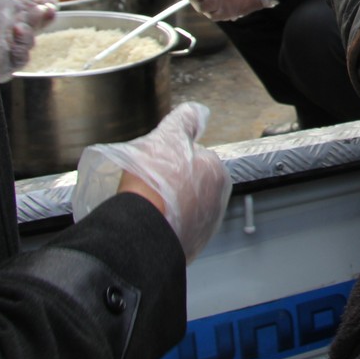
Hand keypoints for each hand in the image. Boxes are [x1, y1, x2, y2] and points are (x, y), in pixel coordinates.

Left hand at [0, 0, 57, 81]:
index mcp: (3, 9)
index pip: (29, 8)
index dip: (42, 4)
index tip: (50, 0)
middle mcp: (4, 28)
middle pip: (33, 25)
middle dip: (43, 18)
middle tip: (49, 10)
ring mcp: (2, 47)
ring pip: (28, 42)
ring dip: (30, 32)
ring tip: (23, 24)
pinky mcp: (0, 64)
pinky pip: (19, 59)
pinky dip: (21, 47)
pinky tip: (17, 34)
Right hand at [72, 102, 231, 261]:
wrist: (141, 228)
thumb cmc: (154, 181)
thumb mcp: (167, 138)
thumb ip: (184, 121)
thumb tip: (196, 112)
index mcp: (217, 172)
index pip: (194, 158)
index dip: (171, 157)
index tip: (155, 164)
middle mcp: (218, 201)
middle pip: (191, 183)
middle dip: (174, 182)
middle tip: (150, 184)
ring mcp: (205, 226)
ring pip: (185, 207)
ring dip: (170, 205)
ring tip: (149, 204)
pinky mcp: (191, 246)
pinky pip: (178, 229)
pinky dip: (167, 225)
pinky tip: (152, 221)